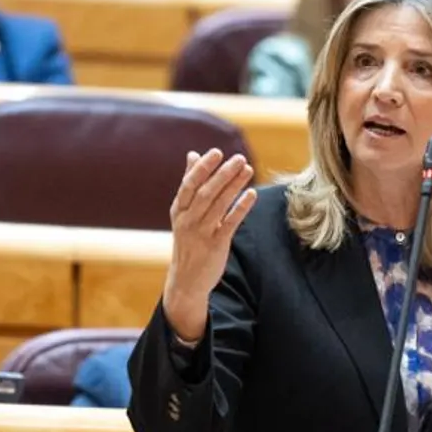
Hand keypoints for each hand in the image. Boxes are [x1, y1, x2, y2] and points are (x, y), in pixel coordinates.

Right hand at [161, 150, 255, 341]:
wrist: (187, 280)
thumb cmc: (187, 240)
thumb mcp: (183, 213)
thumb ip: (190, 183)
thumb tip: (192, 154)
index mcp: (179, 210)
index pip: (189, 185)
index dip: (202, 168)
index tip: (217, 152)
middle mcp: (188, 220)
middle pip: (205, 193)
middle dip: (222, 174)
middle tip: (239, 158)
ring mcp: (201, 233)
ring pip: (218, 206)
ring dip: (234, 186)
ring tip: (248, 169)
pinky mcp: (215, 245)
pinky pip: (229, 223)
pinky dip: (240, 208)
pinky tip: (252, 194)